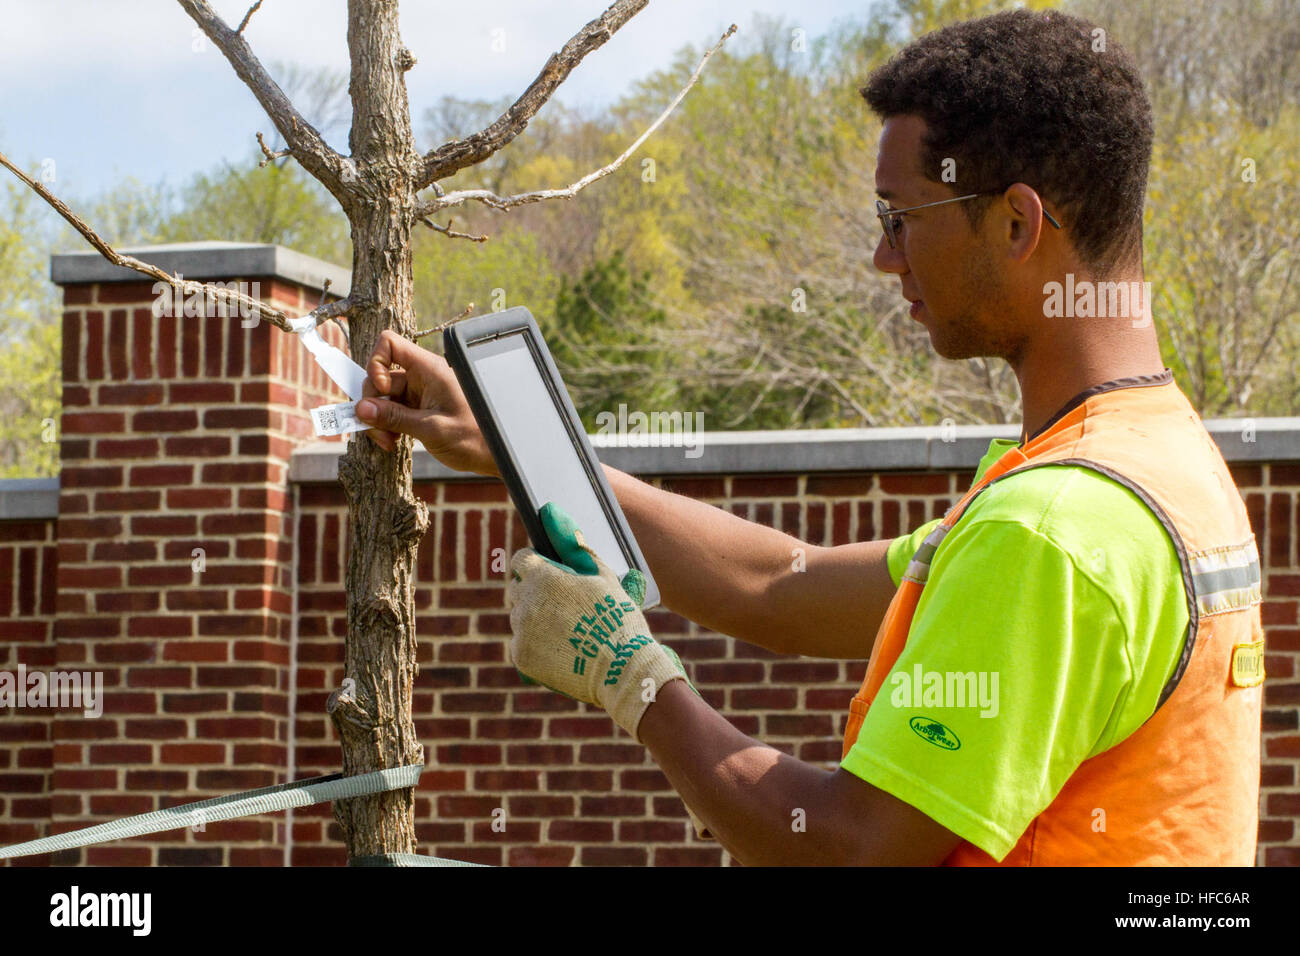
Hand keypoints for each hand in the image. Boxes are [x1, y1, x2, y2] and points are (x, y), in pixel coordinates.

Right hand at [355, 330, 498, 476]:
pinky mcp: (416, 410)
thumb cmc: (472, 438)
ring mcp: (418, 394)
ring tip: (388, 442)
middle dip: (372, 403)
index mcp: (429, 369)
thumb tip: (361, 409)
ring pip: (381, 397)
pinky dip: (385, 426)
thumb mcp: (431, 429)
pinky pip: (390, 411)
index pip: (390, 344)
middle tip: (378, 431)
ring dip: (377, 420)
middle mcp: (421, 377)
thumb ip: (395, 418)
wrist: (491, 455)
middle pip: (379, 376)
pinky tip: (392, 442)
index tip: (382, 390)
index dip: (376, 363)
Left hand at [506, 503, 692, 741]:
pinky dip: (534, 644)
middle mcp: (525, 602)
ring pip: (519, 616)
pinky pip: (520, 643)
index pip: (521, 560)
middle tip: (565, 606)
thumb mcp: (602, 575)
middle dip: (537, 592)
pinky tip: (560, 647)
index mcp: (543, 577)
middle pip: (519, 588)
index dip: (538, 565)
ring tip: (567, 629)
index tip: (552, 575)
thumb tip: (552, 511)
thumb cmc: (618, 618)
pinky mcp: (521, 657)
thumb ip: (574, 545)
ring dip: (535, 618)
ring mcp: (521, 631)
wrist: (623, 670)